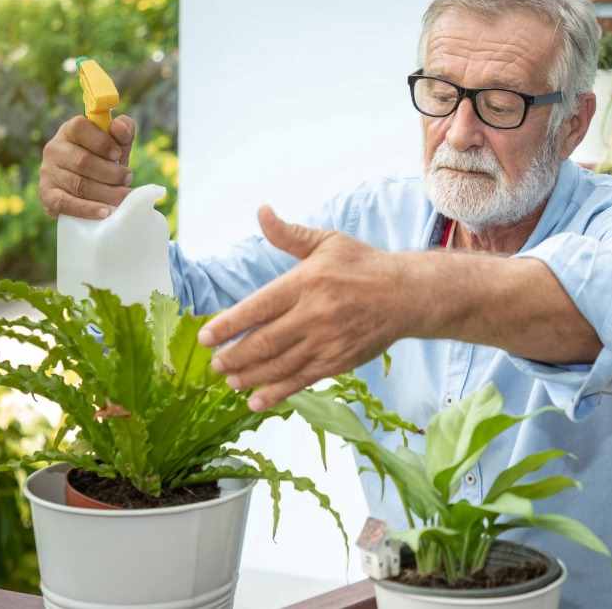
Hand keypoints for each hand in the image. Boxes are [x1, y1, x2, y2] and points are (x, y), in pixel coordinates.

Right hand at [39, 114, 136, 218]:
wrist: (87, 189)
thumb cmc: (104, 160)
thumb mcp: (116, 143)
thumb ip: (123, 130)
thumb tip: (118, 126)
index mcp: (69, 130)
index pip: (80, 128)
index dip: (102, 142)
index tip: (118, 155)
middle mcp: (54, 149)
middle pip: (82, 161)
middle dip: (111, 173)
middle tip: (127, 178)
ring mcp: (47, 172)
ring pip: (78, 184)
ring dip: (106, 192)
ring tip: (123, 196)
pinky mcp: (47, 195)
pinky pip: (66, 204)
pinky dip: (87, 209)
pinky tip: (105, 212)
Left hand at [198, 206, 408, 410]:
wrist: (406, 295)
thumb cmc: (362, 265)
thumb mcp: (327, 242)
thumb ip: (289, 234)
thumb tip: (261, 211)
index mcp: (305, 283)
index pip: (258, 307)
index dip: (229, 325)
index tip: (205, 337)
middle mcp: (313, 315)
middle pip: (263, 342)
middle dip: (233, 356)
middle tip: (213, 364)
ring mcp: (325, 342)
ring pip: (279, 365)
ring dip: (250, 376)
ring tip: (229, 380)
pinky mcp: (337, 362)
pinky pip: (301, 380)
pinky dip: (276, 392)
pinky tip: (256, 401)